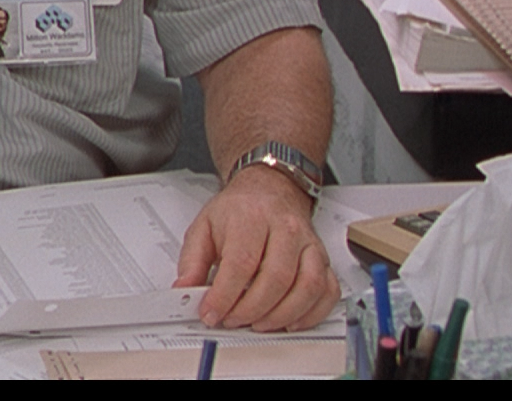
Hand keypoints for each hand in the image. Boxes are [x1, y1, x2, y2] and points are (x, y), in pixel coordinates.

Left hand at [173, 165, 338, 331]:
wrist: (270, 188)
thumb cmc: (240, 209)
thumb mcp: (204, 227)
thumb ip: (191, 261)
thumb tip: (184, 291)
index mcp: (252, 218)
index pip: (242, 263)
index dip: (225, 295)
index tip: (212, 313)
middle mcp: (286, 229)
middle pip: (276, 279)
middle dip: (251, 310)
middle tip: (232, 320)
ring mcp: (309, 244)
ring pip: (306, 288)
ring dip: (281, 315)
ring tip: (258, 323)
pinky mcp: (323, 258)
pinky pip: (328, 291)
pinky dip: (312, 313)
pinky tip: (291, 321)